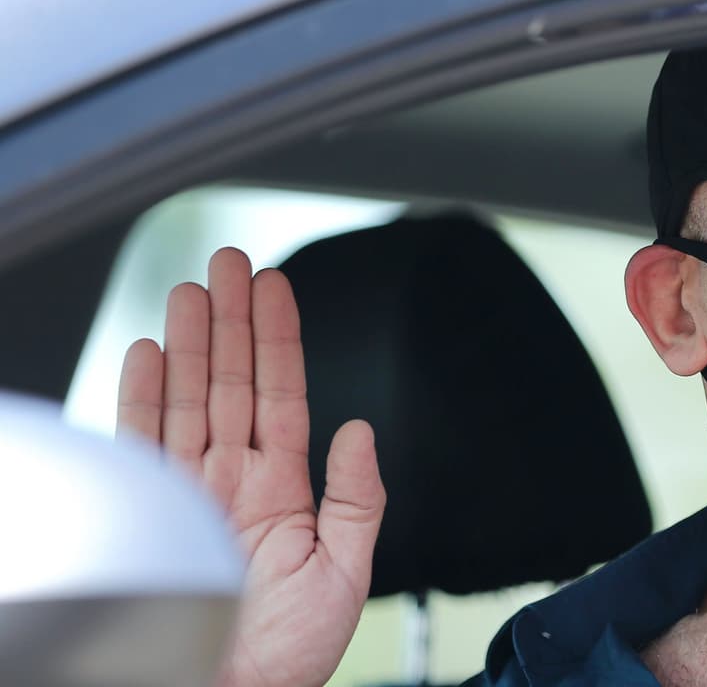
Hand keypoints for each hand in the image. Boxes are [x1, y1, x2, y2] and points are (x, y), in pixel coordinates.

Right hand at [116, 248, 385, 686]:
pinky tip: (149, 354)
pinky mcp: (150, 513)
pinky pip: (141, 443)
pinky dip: (141, 397)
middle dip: (230, 321)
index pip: (280, 395)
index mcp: (282, 492)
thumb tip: (363, 429)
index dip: (278, 339)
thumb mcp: (342, 575)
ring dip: (188, 344)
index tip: (275, 286)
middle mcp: (232, 483)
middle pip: (230, 383)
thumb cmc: (285, 656)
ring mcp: (187, 494)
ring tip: (191, 291)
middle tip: (229, 262)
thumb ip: (357, 499)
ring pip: (186, 400)